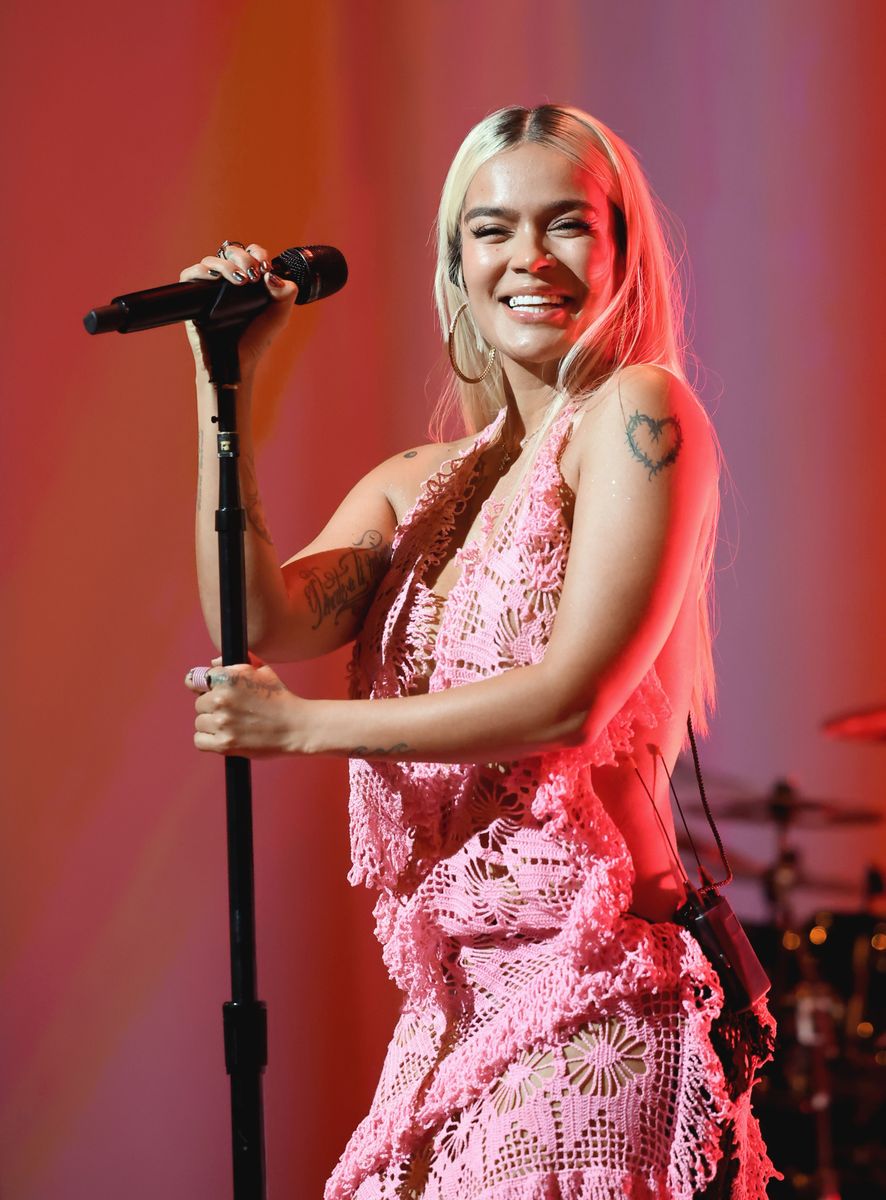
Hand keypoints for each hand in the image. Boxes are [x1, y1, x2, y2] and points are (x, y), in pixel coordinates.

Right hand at [179, 240, 298, 380]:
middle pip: (230, 253)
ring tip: (240, 280)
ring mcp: (210, 288)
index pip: (250, 255)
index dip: (257, 254)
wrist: (236, 362)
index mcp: (249, 282)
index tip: (264, 268)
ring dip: (226, 265)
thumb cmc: (255, 341)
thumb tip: (272, 275)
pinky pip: (190, 275)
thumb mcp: (278, 317)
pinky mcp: (193, 298)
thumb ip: (285, 294)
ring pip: (211, 261)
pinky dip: (201, 271)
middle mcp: (228, 282)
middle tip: (252, 274)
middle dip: (243, 257)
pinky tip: (216, 280)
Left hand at [185, 657, 305, 757]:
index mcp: (228, 677)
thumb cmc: (280, 698)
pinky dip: (209, 741)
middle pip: (199, 703)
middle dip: (212, 707)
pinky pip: (199, 741)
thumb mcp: (261, 671)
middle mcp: (221, 698)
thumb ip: (233, 664)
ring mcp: (222, 722)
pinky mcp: (224, 744)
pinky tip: (224, 736)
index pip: (196, 679)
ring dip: (212, 724)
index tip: (212, 692)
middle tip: (232, 711)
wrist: (296, 726)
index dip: (206, 687)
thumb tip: (211, 664)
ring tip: (232, 724)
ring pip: (199, 722)